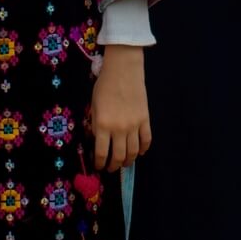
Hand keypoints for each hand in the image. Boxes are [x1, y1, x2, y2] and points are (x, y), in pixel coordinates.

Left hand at [88, 46, 149, 171]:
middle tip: (111, 168)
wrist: (123, 71)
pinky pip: (147, 140)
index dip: (99, 163)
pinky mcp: (145, 120)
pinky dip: (144, 149)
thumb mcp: (94, 106)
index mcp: (103, 125)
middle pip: (119, 156)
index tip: (98, 166)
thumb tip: (99, 140)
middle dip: (114, 166)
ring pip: (134, 152)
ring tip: (124, 162)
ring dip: (128, 161)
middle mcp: (119, 129)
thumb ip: (96, 125)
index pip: (101, 153)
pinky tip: (140, 152)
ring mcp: (134, 125)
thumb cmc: (104, 86)